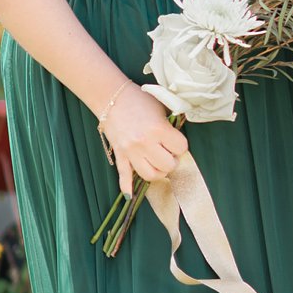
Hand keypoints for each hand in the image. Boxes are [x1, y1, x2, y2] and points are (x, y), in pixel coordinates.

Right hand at [98, 81, 188, 198]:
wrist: (111, 97)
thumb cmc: (139, 99)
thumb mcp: (161, 108)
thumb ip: (171, 125)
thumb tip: (178, 140)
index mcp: (158, 129)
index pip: (181, 148)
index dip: (181, 146)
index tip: (176, 141)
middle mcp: (145, 143)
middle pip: (168, 165)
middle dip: (172, 160)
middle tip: (169, 153)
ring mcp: (131, 152)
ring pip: (150, 175)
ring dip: (158, 172)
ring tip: (158, 163)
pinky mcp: (120, 156)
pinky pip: (124, 177)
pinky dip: (127, 188)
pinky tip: (130, 195)